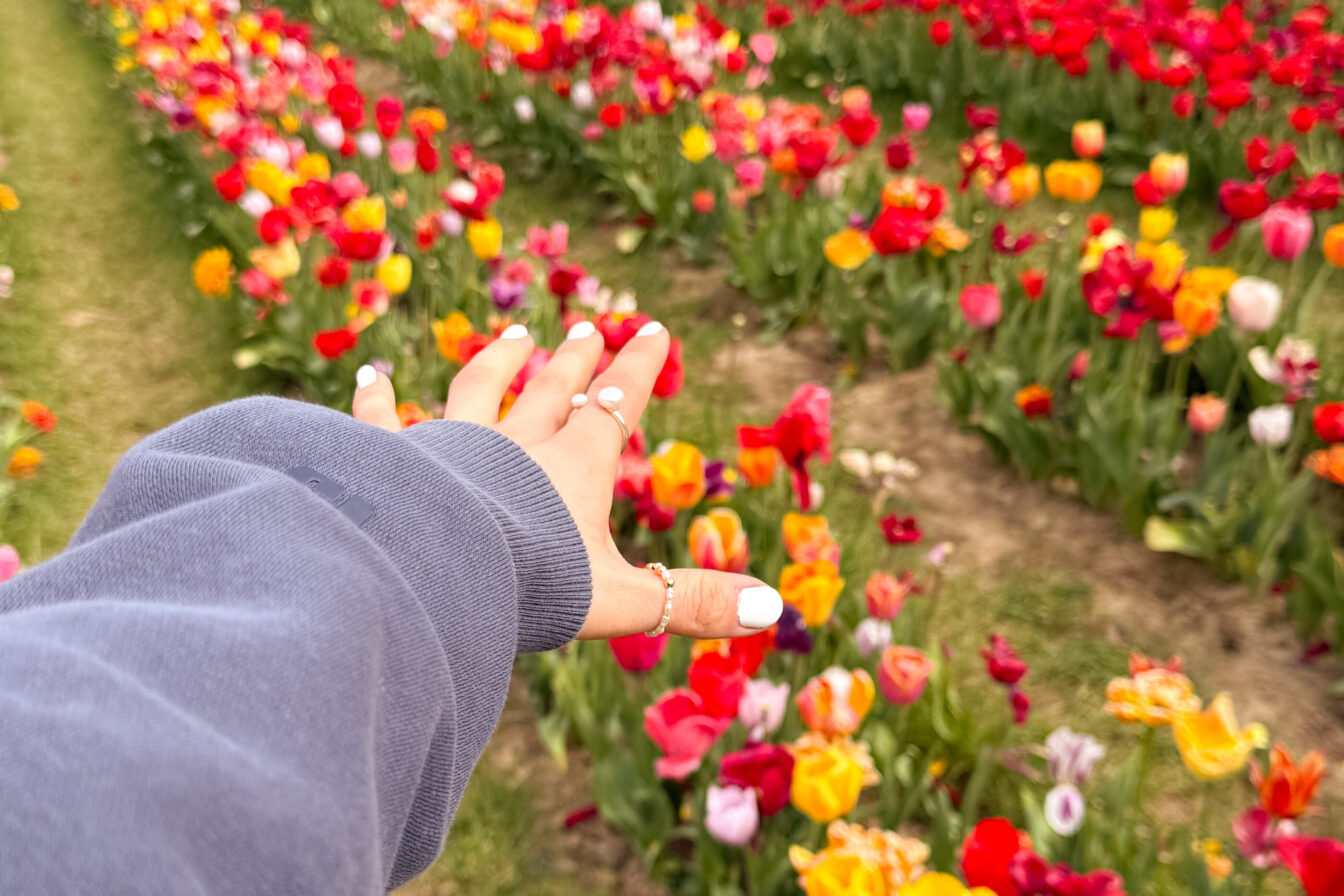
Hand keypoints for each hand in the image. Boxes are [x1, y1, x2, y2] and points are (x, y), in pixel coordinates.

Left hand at [351, 321, 782, 640]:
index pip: (614, 406)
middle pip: (552, 391)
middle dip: (577, 360)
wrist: (434, 574)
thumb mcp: (623, 601)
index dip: (636, 369)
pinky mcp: (396, 462)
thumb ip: (692, 601)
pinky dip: (377, 401)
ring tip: (514, 332)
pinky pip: (384, 424)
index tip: (652, 329)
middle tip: (591, 327)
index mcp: (573, 468)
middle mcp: (514, 444)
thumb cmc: (530, 586)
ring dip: (499, 361)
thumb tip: (771, 606)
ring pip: (479, 391)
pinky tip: (369, 377)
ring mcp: (450, 447)